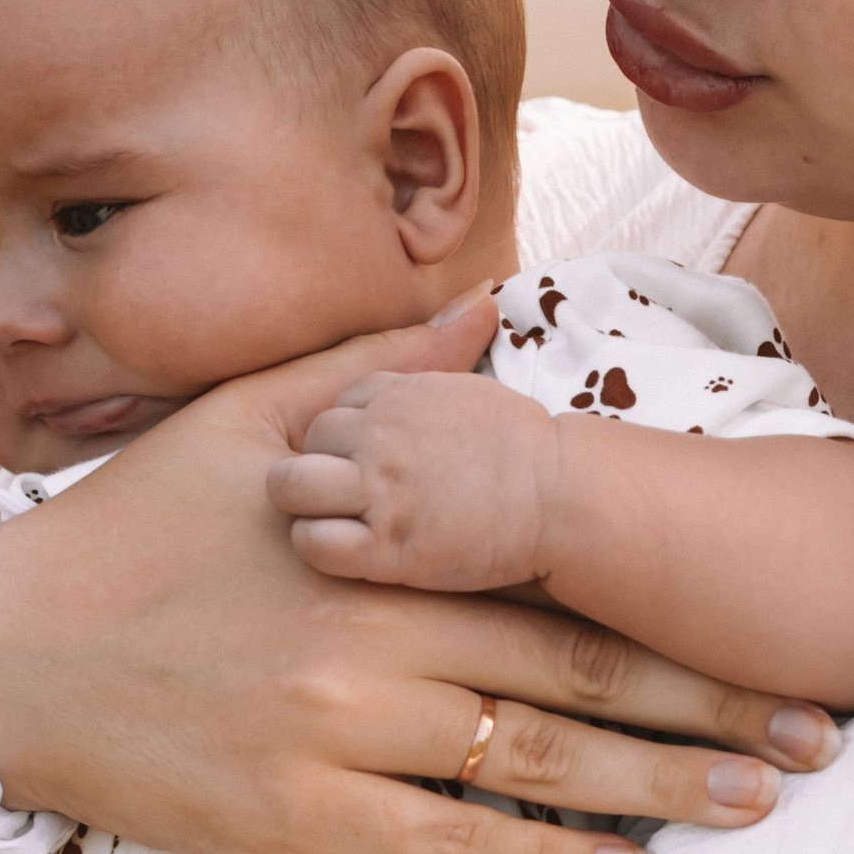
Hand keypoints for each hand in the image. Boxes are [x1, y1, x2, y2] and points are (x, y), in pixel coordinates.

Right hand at [0, 295, 839, 853]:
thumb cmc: (128, 530)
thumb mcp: (244, 419)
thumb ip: (381, 370)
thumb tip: (498, 308)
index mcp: (377, 545)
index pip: (564, 578)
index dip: (685, 613)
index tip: (784, 631)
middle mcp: (371, 643)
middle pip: (581, 679)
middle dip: (713, 711)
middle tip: (828, 736)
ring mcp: (335, 740)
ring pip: (534, 768)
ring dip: (663, 790)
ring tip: (767, 801)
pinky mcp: (297, 822)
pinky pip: (450, 850)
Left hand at [269, 367, 557, 592]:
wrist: (562, 497)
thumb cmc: (526, 449)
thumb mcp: (476, 386)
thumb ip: (447, 355)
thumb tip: (477, 302)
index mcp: (397, 394)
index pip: (338, 404)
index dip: (352, 435)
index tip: (378, 459)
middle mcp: (378, 436)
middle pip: (311, 440)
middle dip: (324, 463)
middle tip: (355, 493)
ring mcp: (379, 490)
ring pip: (291, 486)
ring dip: (305, 503)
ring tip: (335, 520)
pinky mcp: (388, 547)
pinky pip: (314, 542)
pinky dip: (319, 546)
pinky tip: (350, 551)